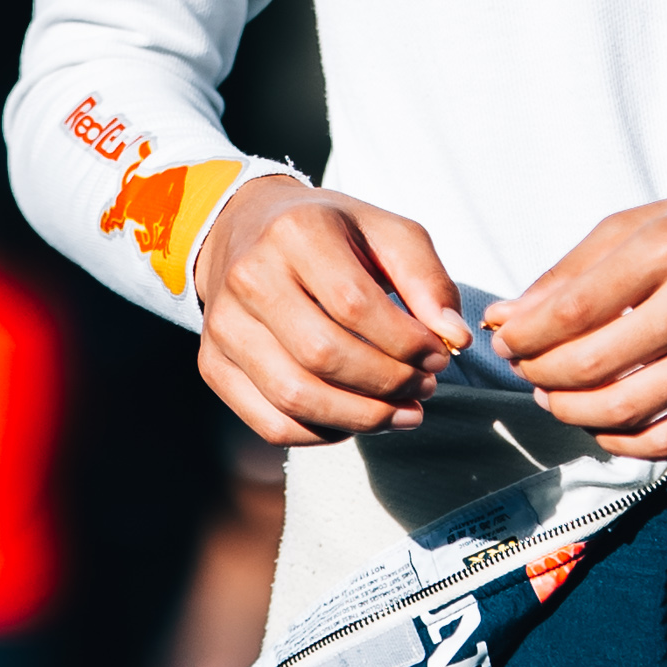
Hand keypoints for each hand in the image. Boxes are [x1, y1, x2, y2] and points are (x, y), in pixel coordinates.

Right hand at [194, 179, 475, 445]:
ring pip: (294, 397)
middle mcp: (249, 277)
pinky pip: (270, 423)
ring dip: (362, 418)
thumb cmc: (331, 235)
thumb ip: (427, 278)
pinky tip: (354, 420)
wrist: (245, 231)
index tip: (440, 355)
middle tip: (426, 387)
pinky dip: (322, 435)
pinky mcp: (213, 366)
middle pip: (323, 355)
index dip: (406, 343)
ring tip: (403, 413)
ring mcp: (223, 326)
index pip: (354, 305)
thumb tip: (453, 337)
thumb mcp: (386, 232)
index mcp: (295, 233)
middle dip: (389, 383)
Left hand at [487, 181, 666, 458]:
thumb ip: (571, 271)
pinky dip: (623, 442)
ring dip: (570, 411)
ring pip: (624, 410)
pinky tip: (601, 424)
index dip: (521, 336)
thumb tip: (509, 317)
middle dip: (537, 374)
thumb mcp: (644, 223)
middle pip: (589, 365)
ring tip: (554, 396)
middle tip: (524, 368)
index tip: (506, 339)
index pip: (568, 312)